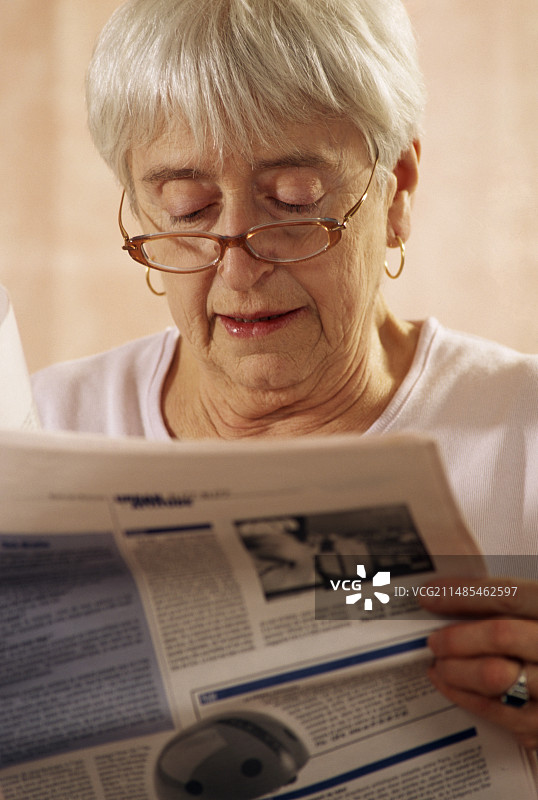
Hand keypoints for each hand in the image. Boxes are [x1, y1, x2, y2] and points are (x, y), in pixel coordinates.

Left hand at [418, 576, 537, 749]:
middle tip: (433, 639)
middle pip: (500, 636)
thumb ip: (510, 607)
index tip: (428, 594)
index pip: (509, 595)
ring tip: (438, 663)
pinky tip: (447, 684)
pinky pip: (496, 710)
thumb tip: (451, 598)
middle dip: (458, 636)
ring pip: (494, 675)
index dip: (464, 594)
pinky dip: (462, 695)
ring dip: (456, 669)